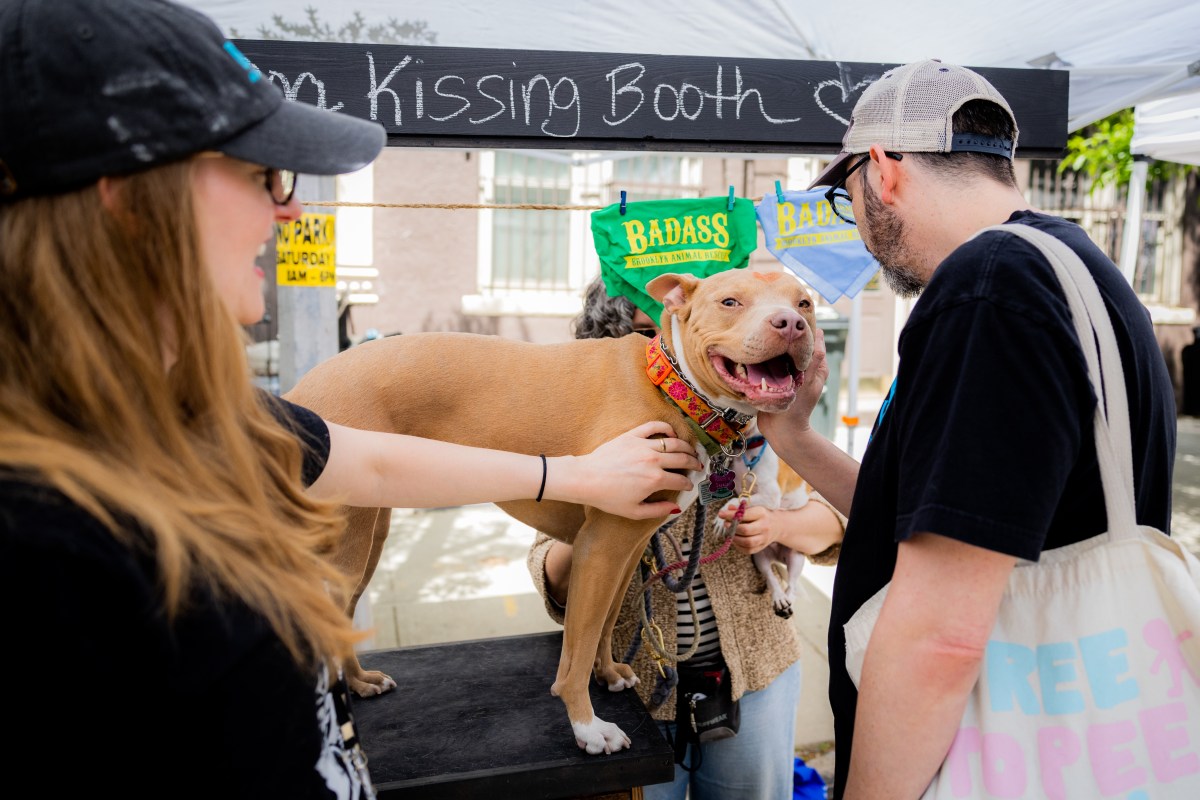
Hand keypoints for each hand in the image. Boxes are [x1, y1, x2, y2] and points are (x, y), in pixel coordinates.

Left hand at [555, 421, 700, 519]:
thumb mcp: (634, 511)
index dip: (688, 484)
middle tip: (697, 466)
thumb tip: (676, 507)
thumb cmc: (607, 497)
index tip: (689, 485)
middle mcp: (653, 461)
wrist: (586, 479)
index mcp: (655, 480)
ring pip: (674, 442)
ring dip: (686, 447)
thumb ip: (657, 510)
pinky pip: (654, 426)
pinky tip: (671, 433)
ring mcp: (643, 446)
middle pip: (683, 459)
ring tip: (690, 451)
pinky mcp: (632, 436)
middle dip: (694, 463)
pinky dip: (666, 428)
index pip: (681, 480)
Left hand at [718, 503, 783, 554]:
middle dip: (733, 528)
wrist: (778, 526)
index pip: (745, 515)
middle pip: (746, 530)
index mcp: (761, 513)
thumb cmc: (761, 516)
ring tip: (730, 533)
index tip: (721, 514)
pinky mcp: (761, 547)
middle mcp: (764, 526)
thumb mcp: (753, 509)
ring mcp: (764, 538)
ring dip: (735, 538)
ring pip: (747, 542)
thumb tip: (728, 509)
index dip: (731, 515)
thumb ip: (740, 509)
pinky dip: (738, 546)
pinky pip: (748, 550)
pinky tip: (735, 540)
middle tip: (726, 525)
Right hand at [757, 327, 827, 441]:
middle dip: (784, 336)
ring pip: (779, 354)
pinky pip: (768, 365)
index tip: (790, 316)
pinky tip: (755, 353)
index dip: (802, 328)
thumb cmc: (798, 406)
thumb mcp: (809, 380)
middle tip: (772, 324)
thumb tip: (819, 333)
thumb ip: (814, 358)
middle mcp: (801, 369)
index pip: (810, 340)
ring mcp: (786, 375)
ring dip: (772, 347)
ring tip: (762, 336)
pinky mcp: (773, 382)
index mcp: (814, 367)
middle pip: (793, 345)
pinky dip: (764, 358)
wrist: (782, 431)